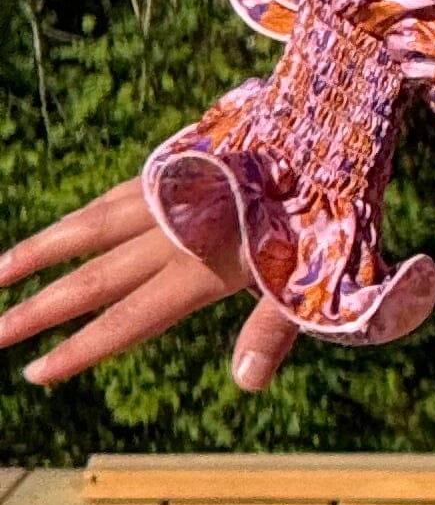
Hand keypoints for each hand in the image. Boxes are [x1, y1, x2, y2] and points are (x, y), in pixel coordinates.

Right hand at [0, 178, 301, 391]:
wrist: (329, 121)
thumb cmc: (330, 209)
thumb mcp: (312, 276)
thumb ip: (273, 330)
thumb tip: (245, 383)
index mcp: (204, 267)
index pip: (127, 319)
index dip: (79, 349)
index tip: (34, 374)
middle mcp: (173, 232)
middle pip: (90, 280)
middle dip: (36, 312)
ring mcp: (168, 195)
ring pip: (86, 229)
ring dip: (37, 254)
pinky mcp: (174, 164)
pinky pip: (113, 197)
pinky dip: (78, 218)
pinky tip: (61, 231)